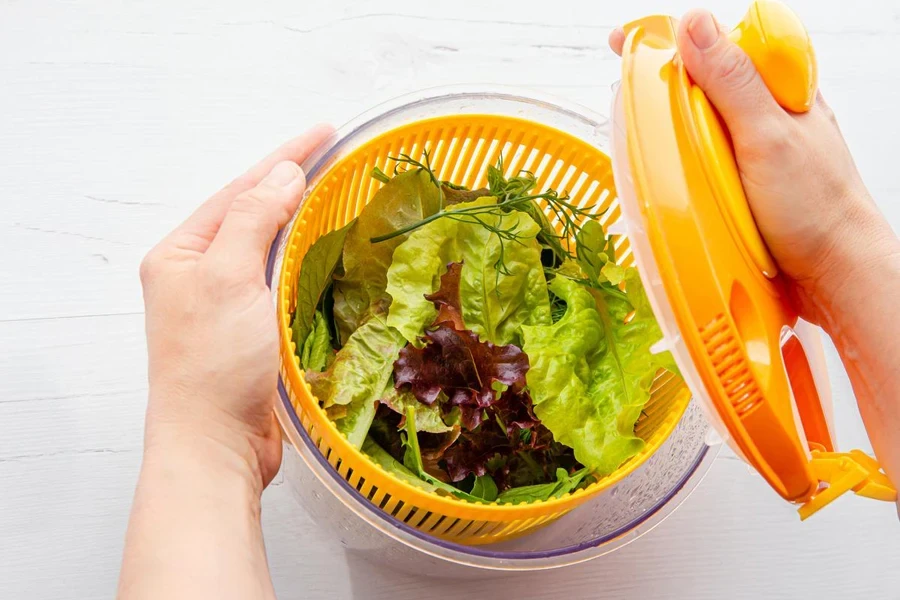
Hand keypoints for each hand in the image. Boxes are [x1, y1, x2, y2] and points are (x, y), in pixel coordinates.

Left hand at [139, 125, 331, 490]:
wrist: (216, 444)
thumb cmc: (213, 364)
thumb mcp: (229, 280)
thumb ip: (254, 220)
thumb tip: (283, 174)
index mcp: (181, 254)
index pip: (239, 190)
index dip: (283, 158)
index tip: (323, 132)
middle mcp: (199, 273)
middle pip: (252, 213)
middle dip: (291, 183)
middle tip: (334, 155)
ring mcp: (225, 302)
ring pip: (269, 247)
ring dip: (300, 219)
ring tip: (334, 190)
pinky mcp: (251, 330)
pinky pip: (281, 280)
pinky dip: (305, 260)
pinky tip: (327, 249)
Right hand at [609, 10, 894, 324]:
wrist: (831, 274)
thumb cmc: (816, 209)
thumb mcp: (767, 137)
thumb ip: (732, 81)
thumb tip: (695, 25)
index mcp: (777, 86)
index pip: (718, 42)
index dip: (670, 40)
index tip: (625, 43)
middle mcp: (762, 112)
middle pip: (699, 81)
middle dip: (665, 91)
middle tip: (640, 110)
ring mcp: (749, 146)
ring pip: (694, 123)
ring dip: (672, 136)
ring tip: (664, 158)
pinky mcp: (738, 179)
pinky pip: (697, 160)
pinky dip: (680, 167)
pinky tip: (678, 182)